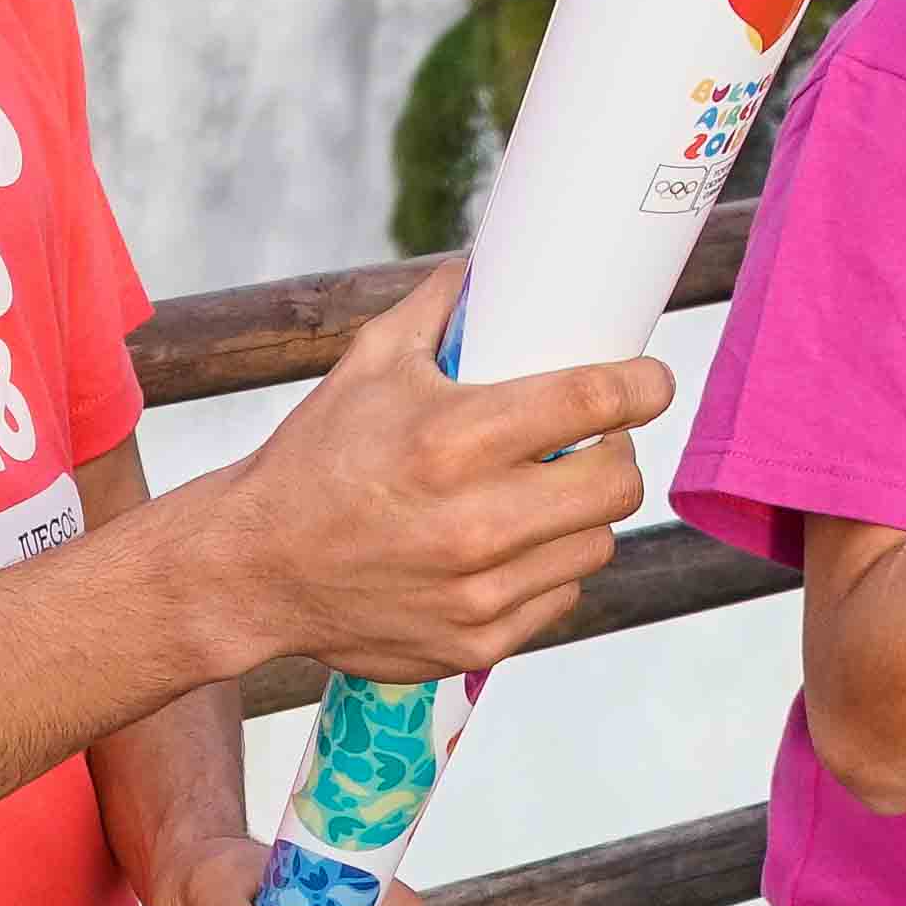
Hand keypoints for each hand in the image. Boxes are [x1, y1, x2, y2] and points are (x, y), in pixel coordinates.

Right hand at [207, 266, 674, 681]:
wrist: (255, 569)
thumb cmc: (314, 459)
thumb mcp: (368, 364)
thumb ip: (440, 308)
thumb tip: (495, 263)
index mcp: (453, 439)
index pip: (594, 402)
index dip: (642, 386)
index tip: (650, 381)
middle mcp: (474, 521)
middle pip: (617, 481)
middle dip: (617, 451)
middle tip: (595, 439)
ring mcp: (480, 591)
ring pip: (597, 542)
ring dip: (584, 513)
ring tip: (549, 493)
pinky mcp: (479, 643)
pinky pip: (562, 596)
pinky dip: (550, 567)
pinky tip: (515, 546)